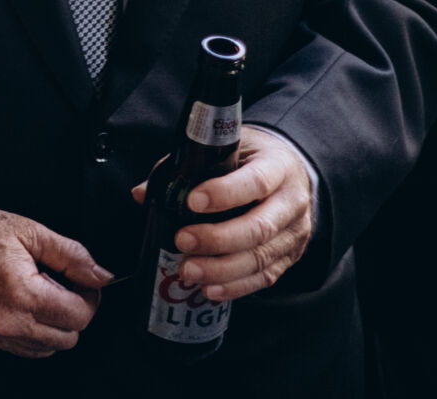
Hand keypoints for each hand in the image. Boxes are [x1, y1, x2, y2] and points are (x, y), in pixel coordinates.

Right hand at [0, 204, 112, 357]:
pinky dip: (28, 331)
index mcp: (23, 294)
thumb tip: (101, 275)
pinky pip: (19, 347)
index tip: (83, 283)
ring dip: (51, 325)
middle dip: (72, 313)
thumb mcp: (28, 231)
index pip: (79, 316)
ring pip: (45, 348)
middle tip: (60, 286)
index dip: (89, 297)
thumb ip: (71, 255)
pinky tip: (18, 304)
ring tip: (36, 294)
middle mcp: (7, 322)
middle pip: (67, 338)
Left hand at [129, 126, 313, 301]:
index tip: (192, 201)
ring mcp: (294, 233)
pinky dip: (235, 286)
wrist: (293, 171)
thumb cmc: (252, 158)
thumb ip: (188, 167)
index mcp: (278, 167)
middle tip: (183, 241)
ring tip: (188, 271)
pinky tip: (209, 288)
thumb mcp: (227, 148)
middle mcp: (291, 202)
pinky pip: (264, 277)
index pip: (256, 182)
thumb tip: (143, 194)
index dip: (225, 193)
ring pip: (260, 258)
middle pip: (259, 227)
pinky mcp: (289, 257)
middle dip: (217, 239)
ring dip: (221, 270)